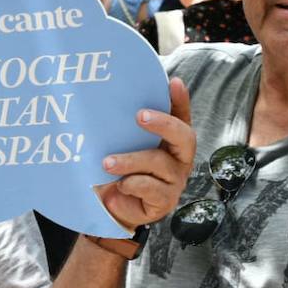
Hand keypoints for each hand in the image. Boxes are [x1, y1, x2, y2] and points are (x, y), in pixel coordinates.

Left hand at [97, 77, 195, 228]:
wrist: (115, 205)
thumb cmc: (121, 168)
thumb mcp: (121, 145)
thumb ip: (122, 127)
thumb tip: (103, 100)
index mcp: (171, 140)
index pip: (181, 116)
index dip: (180, 100)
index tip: (173, 82)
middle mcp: (179, 158)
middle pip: (184, 137)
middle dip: (164, 124)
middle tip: (140, 116)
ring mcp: (174, 180)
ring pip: (159, 163)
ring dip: (130, 161)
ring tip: (107, 163)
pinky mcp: (164, 200)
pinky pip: (151, 189)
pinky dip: (131, 185)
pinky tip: (118, 187)